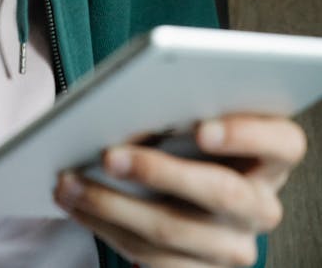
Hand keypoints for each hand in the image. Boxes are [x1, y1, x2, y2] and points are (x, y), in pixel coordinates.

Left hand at [54, 114, 306, 266]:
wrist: (193, 188)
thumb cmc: (190, 131)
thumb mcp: (201, 113)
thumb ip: (187, 103)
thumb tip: (135, 100)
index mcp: (273, 155)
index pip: (282, 143)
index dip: (246, 134)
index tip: (202, 127)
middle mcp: (261, 204)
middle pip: (221, 191)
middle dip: (159, 171)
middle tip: (109, 155)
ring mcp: (233, 244)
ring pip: (174, 231)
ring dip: (112, 205)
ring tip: (69, 181)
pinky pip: (153, 260)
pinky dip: (107, 228)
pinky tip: (78, 205)